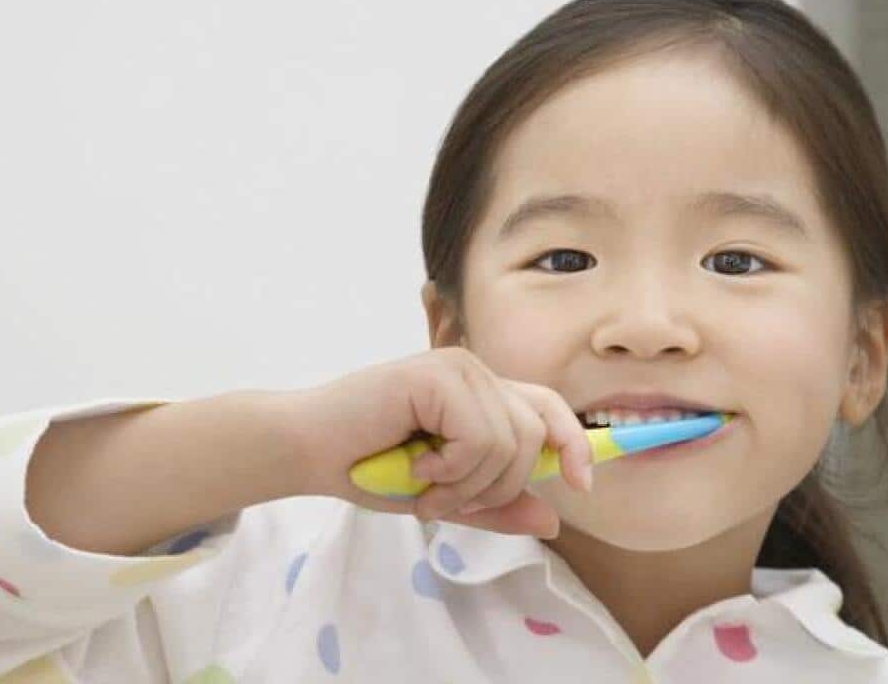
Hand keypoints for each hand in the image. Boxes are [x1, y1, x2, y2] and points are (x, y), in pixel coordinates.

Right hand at [284, 347, 592, 538]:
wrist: (308, 451)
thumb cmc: (365, 469)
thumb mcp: (443, 497)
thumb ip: (493, 506)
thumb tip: (553, 520)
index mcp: (478, 393)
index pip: (548, 408)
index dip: (574, 443)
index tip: (580, 485)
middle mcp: (473, 371)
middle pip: (534, 435)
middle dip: (497, 487)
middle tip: (443, 504)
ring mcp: (456, 367)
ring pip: (509, 442)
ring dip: (467, 485)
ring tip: (423, 490)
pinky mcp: (436, 374)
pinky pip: (480, 437)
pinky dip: (450, 469)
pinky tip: (414, 467)